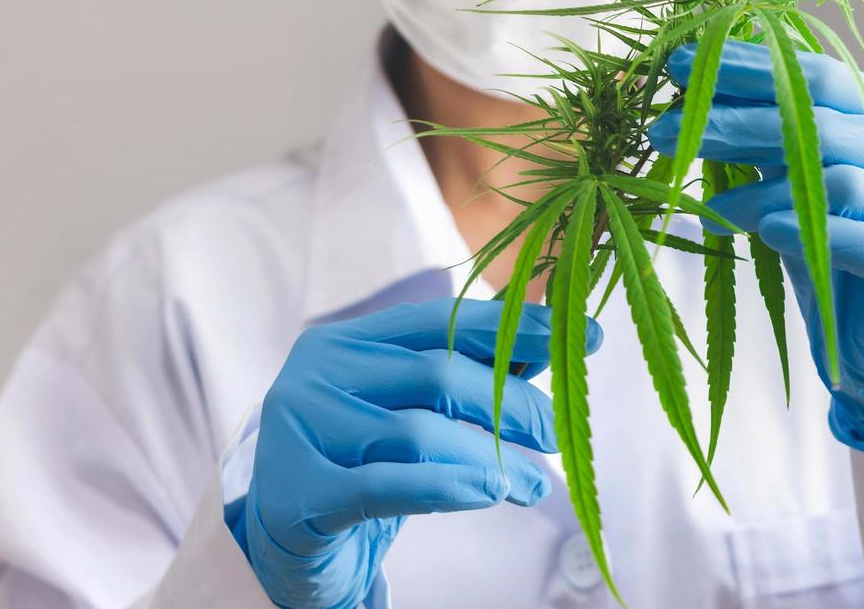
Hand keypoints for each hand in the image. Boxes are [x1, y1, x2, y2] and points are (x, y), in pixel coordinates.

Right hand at [229, 298, 602, 606]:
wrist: (280, 542)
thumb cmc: (357, 466)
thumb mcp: (407, 411)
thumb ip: (467, 376)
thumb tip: (559, 342)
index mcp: (346, 341)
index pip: (443, 321)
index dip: (517, 327)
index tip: (583, 336)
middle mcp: (318, 374)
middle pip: (438, 374)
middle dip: (512, 405)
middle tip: (554, 434)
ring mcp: (301, 430)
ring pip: (420, 432)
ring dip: (491, 459)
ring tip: (531, 485)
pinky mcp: (299, 492)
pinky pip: (387, 484)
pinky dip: (447, 487)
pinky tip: (489, 492)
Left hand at [650, 39, 863, 468]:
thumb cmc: (845, 265)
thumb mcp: (804, 195)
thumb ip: (774, 148)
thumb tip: (694, 99)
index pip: (822, 78)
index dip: (750, 69)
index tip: (680, 63)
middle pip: (825, 126)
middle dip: (737, 123)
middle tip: (664, 130)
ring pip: (847, 184)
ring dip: (768, 189)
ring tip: (711, 202)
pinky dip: (825, 238)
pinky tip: (771, 232)